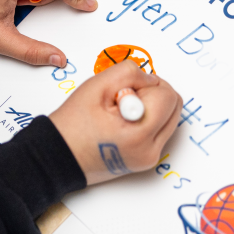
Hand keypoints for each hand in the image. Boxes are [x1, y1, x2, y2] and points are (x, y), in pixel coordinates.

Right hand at [49, 60, 182, 185]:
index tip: (125, 89)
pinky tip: (123, 122)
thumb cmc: (72, 125)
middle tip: (125, 97)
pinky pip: (159, 131)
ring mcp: (150, 158)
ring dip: (151, 107)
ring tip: (121, 111)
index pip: (168, 96)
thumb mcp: (97, 86)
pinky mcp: (147, 160)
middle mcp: (150, 150)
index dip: (148, 84)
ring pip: (169, 118)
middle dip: (153, 94)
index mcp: (140, 134)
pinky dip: (147, 120)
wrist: (59, 157)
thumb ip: (130, 73)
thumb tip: (150, 78)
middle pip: (174, 107)